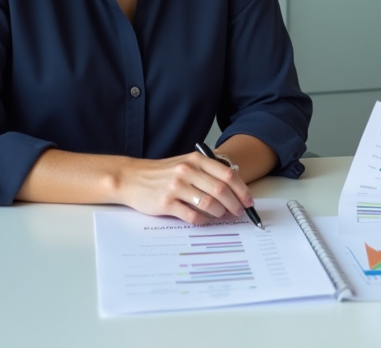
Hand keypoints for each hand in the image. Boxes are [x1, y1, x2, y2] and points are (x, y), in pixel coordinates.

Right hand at [117, 152, 253, 223]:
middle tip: (238, 212)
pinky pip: (192, 216)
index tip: (248, 201)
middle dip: (235, 204)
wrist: (132, 178)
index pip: (228, 174)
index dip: (242, 190)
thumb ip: (207, 172)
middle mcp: (187, 171)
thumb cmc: (162, 173)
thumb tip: (234, 190)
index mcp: (196, 160)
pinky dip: (203, 221)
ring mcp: (176, 187)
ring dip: (220, 213)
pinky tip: (205, 221)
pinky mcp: (166, 203)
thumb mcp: (186, 163)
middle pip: (222, 190)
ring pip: (209, 203)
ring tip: (222, 216)